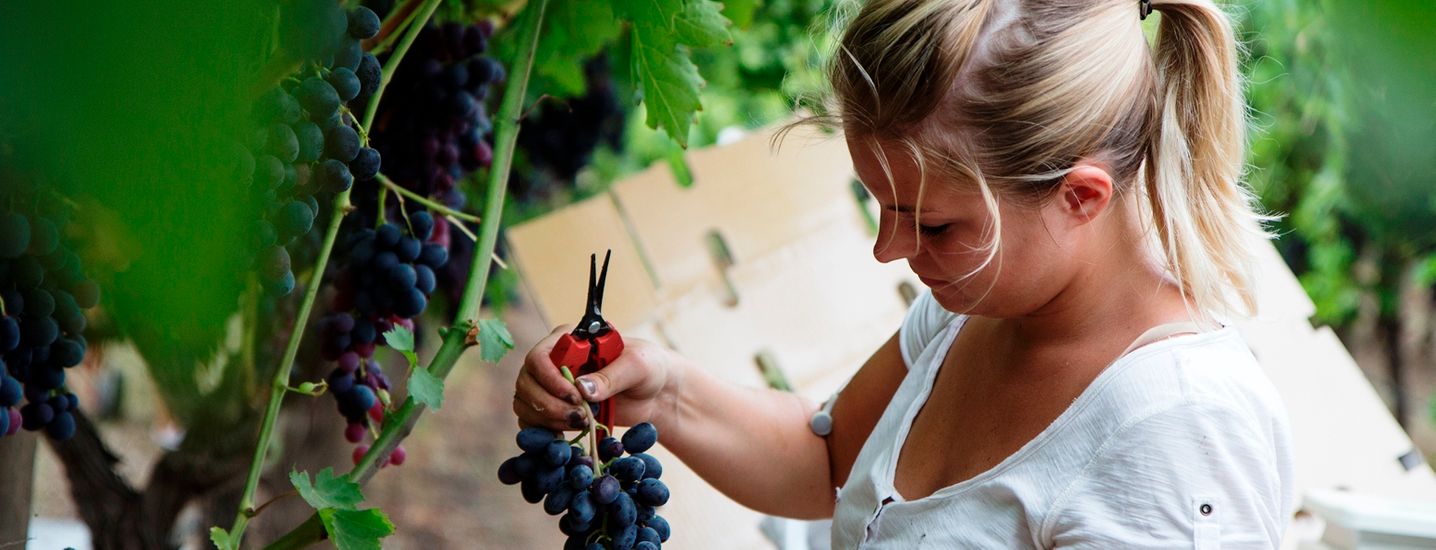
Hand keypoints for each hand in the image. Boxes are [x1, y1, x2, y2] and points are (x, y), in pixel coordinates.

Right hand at [512, 325, 681, 431]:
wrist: (657, 394)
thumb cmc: (650, 368)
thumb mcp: (638, 365)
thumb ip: (611, 375)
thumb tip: (582, 389)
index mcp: (570, 341)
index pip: (539, 356)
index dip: (550, 379)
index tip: (575, 397)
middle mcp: (555, 361)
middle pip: (526, 382)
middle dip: (549, 404)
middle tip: (580, 417)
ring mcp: (552, 386)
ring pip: (525, 402)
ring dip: (548, 418)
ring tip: (581, 423)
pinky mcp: (555, 408)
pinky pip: (532, 421)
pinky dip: (543, 431)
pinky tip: (566, 435)